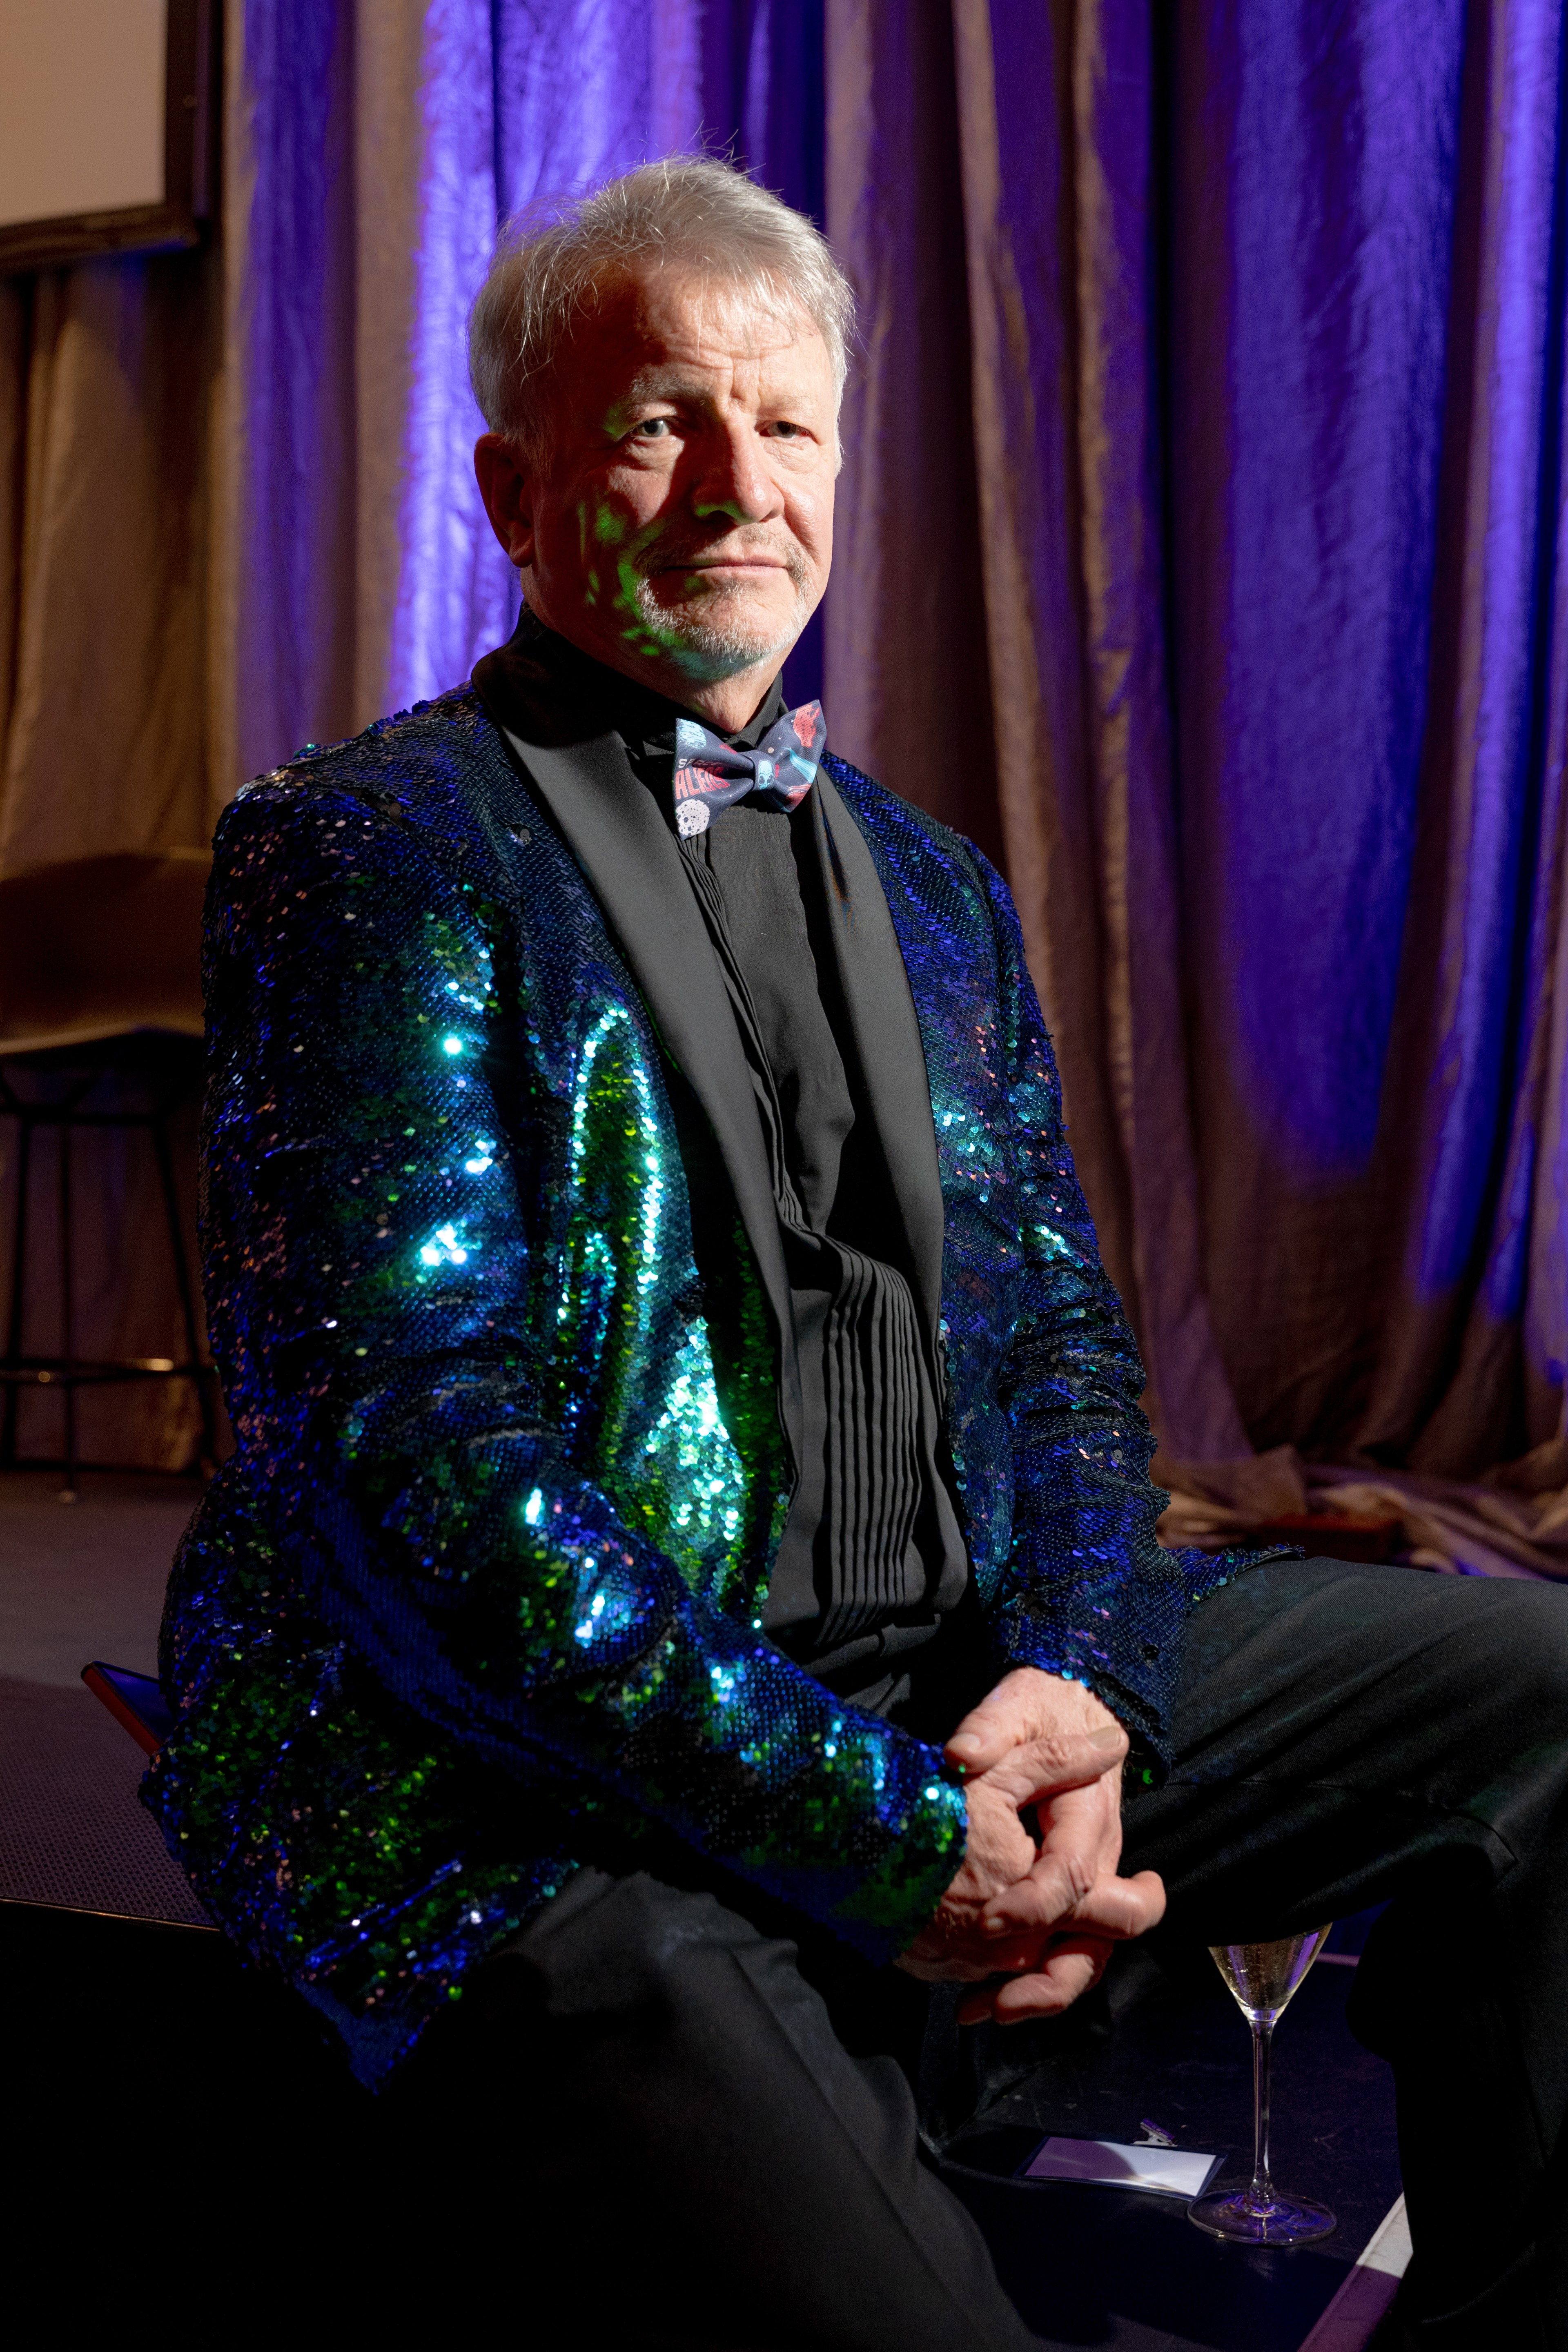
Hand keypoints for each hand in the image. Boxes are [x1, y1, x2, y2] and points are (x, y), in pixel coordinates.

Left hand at [896, 1668, 1165, 2021]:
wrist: (1069, 1713)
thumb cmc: (1041, 1709)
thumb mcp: (1017, 1705)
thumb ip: (993, 1728)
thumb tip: (962, 1754)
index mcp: (1088, 1815)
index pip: (1072, 1872)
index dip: (1034, 1903)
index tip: (987, 1920)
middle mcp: (1099, 1858)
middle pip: (1100, 1932)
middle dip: (1053, 1974)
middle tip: (1001, 1998)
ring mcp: (1088, 1882)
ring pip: (1084, 1954)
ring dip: (1040, 1991)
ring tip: (985, 2010)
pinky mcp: (1069, 1897)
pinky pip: (1060, 1950)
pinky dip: (1025, 1981)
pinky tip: (976, 2001)